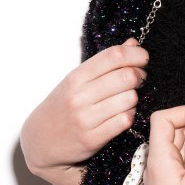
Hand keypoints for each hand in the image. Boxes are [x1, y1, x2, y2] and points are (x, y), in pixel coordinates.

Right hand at [21, 37, 150, 174]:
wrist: (41, 141)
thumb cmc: (61, 107)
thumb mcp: (77, 81)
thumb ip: (105, 62)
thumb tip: (132, 44)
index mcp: (76, 77)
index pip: (114, 56)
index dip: (135, 54)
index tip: (142, 58)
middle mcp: (80, 96)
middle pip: (126, 76)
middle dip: (140, 76)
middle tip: (140, 79)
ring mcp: (86, 118)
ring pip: (129, 99)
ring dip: (135, 98)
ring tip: (128, 99)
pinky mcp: (92, 139)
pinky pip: (125, 121)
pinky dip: (130, 116)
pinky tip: (123, 115)